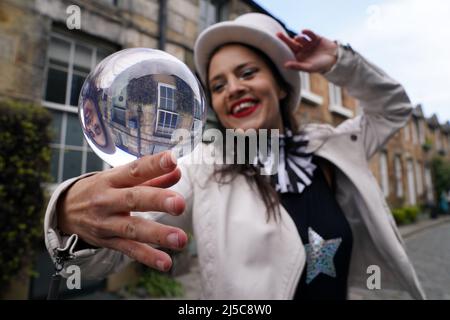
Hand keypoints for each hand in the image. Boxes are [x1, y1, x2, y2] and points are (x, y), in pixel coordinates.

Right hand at [57, 151, 187, 271]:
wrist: (63, 212)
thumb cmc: (100, 190)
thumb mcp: (119, 178)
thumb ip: (151, 176)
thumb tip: (178, 171)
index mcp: (112, 179)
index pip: (134, 169)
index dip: (153, 165)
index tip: (171, 160)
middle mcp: (107, 200)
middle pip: (133, 199)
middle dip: (157, 201)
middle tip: (179, 204)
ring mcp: (106, 223)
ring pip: (132, 229)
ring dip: (157, 234)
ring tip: (180, 239)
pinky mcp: (108, 242)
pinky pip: (129, 250)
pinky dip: (147, 257)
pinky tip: (166, 263)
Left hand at [277, 29, 337, 73]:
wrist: (335, 60)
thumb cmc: (321, 66)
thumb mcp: (308, 67)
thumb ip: (297, 66)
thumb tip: (285, 65)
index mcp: (299, 58)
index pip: (289, 52)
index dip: (283, 48)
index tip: (275, 44)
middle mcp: (303, 50)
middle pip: (292, 44)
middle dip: (285, 39)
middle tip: (278, 34)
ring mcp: (309, 44)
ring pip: (300, 38)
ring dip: (298, 38)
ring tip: (298, 39)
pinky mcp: (316, 38)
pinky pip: (309, 33)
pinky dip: (306, 32)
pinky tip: (303, 31)